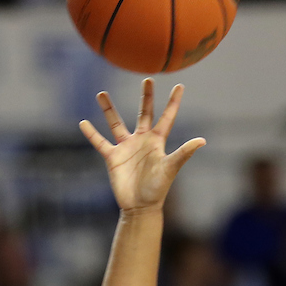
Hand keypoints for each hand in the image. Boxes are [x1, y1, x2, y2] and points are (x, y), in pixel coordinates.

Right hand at [81, 80, 205, 213]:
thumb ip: (184, 153)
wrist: (140, 207)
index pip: (166, 117)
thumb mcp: (171, 168)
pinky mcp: (113, 157)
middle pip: (144, 113)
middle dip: (146, 97)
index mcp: (157, 142)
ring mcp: (126, 147)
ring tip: (101, 94)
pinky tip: (83, 123)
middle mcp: (142, 141)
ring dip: (108, 110)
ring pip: (116, 123)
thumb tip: (202, 140)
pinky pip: (100, 142)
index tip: (180, 86)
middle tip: (147, 79)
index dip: (173, 102)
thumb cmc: (157, 189)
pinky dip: (91, 134)